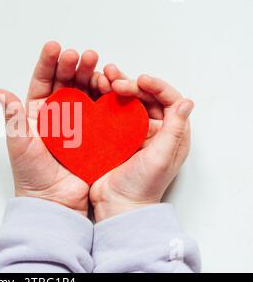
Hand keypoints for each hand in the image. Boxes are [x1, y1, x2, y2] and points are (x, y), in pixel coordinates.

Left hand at [0, 41, 99, 215]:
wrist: (53, 201)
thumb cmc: (32, 175)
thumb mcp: (19, 143)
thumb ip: (13, 117)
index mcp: (37, 114)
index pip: (43, 82)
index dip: (48, 63)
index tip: (55, 47)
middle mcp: (58, 115)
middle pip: (66, 83)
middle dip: (72, 66)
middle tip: (79, 54)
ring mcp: (78, 124)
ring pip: (84, 92)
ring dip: (89, 76)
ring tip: (95, 63)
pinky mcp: (95, 134)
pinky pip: (100, 110)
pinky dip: (105, 96)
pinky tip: (109, 84)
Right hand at [90, 64, 193, 221]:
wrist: (117, 204)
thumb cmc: (141, 187)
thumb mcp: (160, 158)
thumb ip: (174, 130)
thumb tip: (186, 102)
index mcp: (171, 134)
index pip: (169, 100)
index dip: (156, 86)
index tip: (141, 80)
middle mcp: (154, 129)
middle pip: (146, 97)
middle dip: (131, 85)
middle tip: (116, 83)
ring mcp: (134, 132)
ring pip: (128, 101)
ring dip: (117, 87)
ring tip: (104, 77)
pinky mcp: (115, 135)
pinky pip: (111, 111)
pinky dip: (104, 99)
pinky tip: (95, 91)